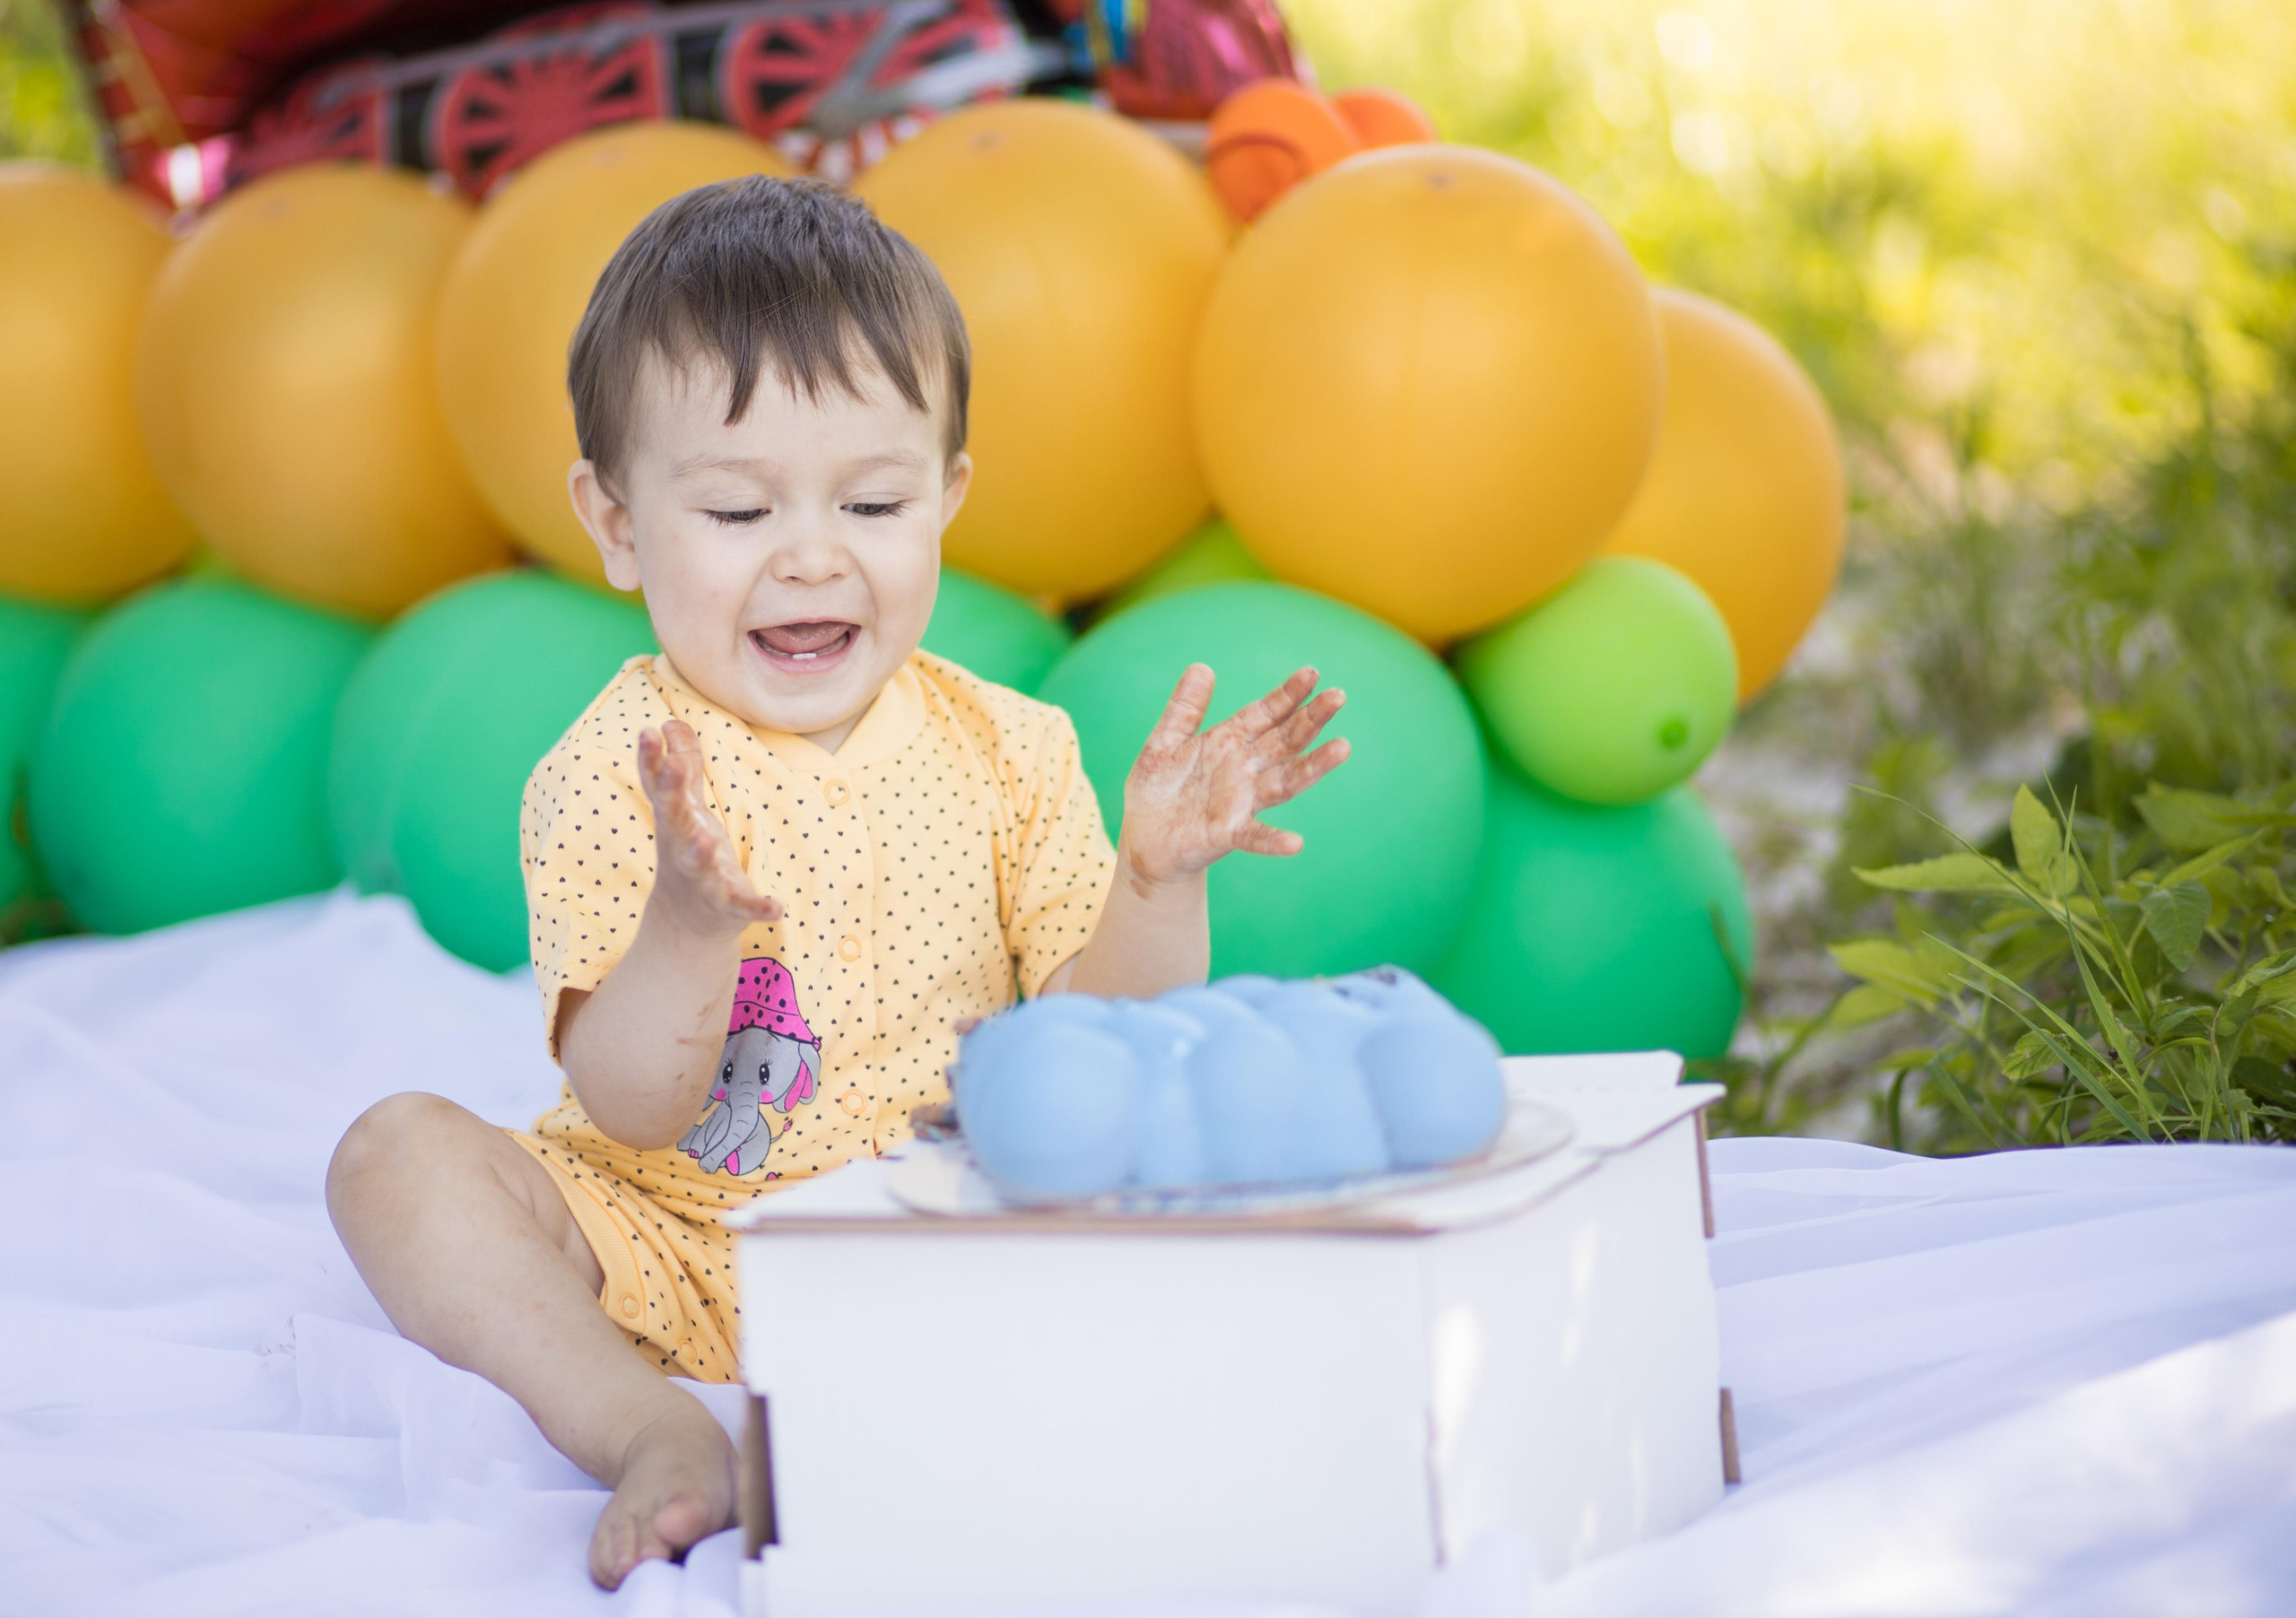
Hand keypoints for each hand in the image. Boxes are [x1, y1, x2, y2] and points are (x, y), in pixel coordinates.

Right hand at [637, 720, 784, 935]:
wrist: (685, 924)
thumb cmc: (688, 850)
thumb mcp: (686, 808)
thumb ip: (683, 765)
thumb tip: (670, 721)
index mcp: (674, 820)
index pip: (659, 786)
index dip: (651, 760)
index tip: (647, 731)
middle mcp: (682, 846)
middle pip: (672, 818)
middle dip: (672, 793)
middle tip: (673, 766)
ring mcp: (702, 878)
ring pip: (697, 864)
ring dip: (700, 853)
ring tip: (707, 839)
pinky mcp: (726, 907)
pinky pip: (742, 907)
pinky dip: (758, 908)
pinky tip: (776, 908)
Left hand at [1117, 664, 1348, 888]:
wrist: (1143, 839)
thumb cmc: (1158, 789)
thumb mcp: (1165, 740)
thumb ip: (1184, 707)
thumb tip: (1202, 666)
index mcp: (1230, 742)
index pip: (1266, 713)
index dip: (1288, 694)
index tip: (1312, 673)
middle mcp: (1244, 770)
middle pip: (1285, 741)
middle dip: (1311, 719)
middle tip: (1338, 696)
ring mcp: (1239, 803)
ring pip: (1283, 782)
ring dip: (1313, 767)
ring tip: (1342, 748)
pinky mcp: (1226, 834)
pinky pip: (1254, 837)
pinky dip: (1274, 840)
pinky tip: (1296, 843)